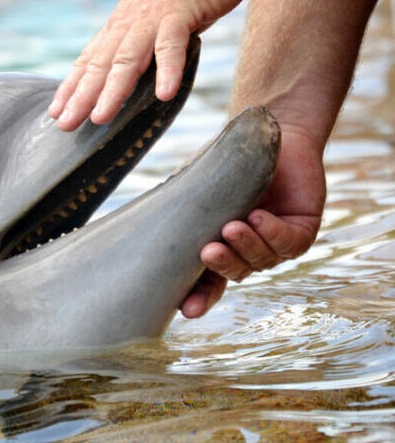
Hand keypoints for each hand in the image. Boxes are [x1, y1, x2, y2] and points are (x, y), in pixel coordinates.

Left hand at [48, 0, 255, 130]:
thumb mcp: (147, 25)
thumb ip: (134, 50)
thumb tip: (120, 82)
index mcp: (118, 29)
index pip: (88, 61)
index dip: (70, 88)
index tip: (55, 113)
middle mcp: (127, 25)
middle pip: (100, 65)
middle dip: (81, 96)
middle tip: (66, 123)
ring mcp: (151, 20)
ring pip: (128, 58)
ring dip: (113, 89)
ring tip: (101, 117)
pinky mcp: (180, 15)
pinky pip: (172, 45)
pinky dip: (168, 70)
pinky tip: (164, 93)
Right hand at [180, 126, 326, 317]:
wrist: (263, 132)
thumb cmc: (224, 160)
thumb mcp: (193, 186)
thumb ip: (177, 210)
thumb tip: (140, 233)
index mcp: (219, 247)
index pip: (207, 282)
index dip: (198, 298)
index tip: (186, 310)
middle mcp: (247, 250)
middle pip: (234, 272)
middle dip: (222, 266)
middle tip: (208, 251)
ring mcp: (275, 243)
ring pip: (261, 260)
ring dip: (245, 246)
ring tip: (232, 226)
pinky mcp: (301, 231)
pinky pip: (289, 245)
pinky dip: (272, 234)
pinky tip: (258, 217)